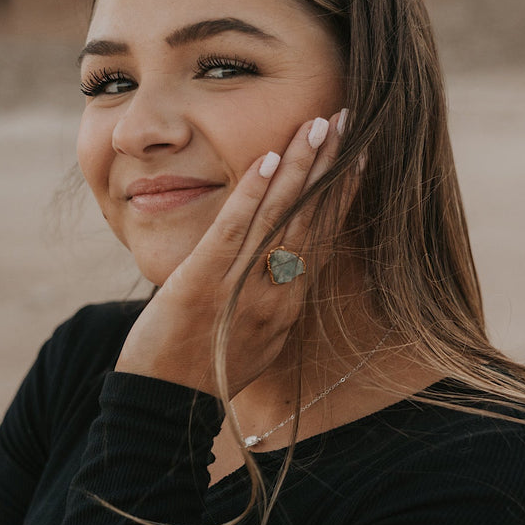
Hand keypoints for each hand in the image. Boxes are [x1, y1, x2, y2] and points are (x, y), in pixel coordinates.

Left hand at [115, 110, 350, 397]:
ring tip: (318, 124)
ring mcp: (242, 288)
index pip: (325, 236)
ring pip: (281, 218)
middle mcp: (278, 294)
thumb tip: (288, 270)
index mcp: (291, 304)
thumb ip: (274, 301)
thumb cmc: (207, 370)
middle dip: (331, 166)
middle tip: (348, 118)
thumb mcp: (256, 339)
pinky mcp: (203, 284)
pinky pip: (234, 232)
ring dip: (301, 167)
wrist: (165, 406)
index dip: (344, 193)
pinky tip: (267, 161)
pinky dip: (253, 195)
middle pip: (313, 218)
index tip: (360, 155)